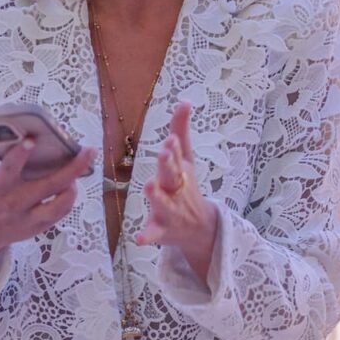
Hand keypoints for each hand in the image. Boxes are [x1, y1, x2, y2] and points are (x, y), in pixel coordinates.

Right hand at [0, 136, 95, 286]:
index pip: (10, 168)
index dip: (21, 153)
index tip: (32, 139)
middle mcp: (15, 202)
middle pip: (48, 185)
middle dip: (72, 168)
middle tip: (88, 152)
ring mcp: (28, 217)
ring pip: (59, 205)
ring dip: (73, 188)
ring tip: (81, 170)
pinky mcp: (37, 227)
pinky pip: (60, 214)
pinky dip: (69, 200)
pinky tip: (72, 186)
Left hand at [134, 102, 218, 282]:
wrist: (201, 228)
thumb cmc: (186, 187)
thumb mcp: (186, 160)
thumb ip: (181, 131)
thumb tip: (184, 100)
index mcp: (179, 171)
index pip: (176, 156)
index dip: (173, 147)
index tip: (170, 138)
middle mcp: (176, 189)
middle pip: (172, 175)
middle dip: (168, 164)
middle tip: (163, 152)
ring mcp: (170, 211)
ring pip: (163, 204)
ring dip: (158, 196)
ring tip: (150, 186)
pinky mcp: (162, 231)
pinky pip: (154, 234)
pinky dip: (147, 236)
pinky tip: (139, 238)